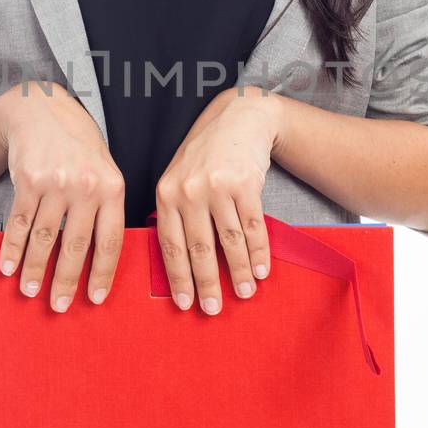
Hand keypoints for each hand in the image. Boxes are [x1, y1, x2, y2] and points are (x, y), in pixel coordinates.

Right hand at [0, 82, 125, 311]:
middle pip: (76, 246)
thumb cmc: (78, 146)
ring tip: (30, 291)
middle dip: (66, 281)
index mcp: (113, 188)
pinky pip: (20, 222)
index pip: (110, 241)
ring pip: (44, 238)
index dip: (103, 273)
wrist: (43, 110)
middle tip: (59, 306)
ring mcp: (56, 182)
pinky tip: (8, 266)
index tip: (96, 298)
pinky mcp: (28, 180)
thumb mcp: (105, 170)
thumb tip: (100, 257)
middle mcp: (86, 186)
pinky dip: (12, 248)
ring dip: (35, 269)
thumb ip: (106, 207)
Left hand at [152, 84, 283, 315]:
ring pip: (229, 241)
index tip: (185, 303)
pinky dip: (258, 252)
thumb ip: (176, 213)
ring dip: (239, 272)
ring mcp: (217, 187)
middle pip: (199, 248)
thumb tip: (179, 263)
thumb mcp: (179, 178)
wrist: (238, 119)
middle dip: (208, 283)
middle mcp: (188, 191)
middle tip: (214, 308)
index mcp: (166, 193)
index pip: (170, 244)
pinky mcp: (245, 184)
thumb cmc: (206, 155)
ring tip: (245, 293)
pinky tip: (261, 270)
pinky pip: (253, 227)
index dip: (178, 277)